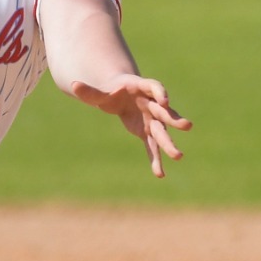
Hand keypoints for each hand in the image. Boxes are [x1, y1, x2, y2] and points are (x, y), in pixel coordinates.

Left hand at [68, 74, 192, 177]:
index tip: (165, 100)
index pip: (155, 87)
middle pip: (164, 112)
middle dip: (174, 119)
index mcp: (142, 89)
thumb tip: (73, 86)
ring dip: (169, 144)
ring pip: (162, 132)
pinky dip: (155, 160)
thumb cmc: (112, 92)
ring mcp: (152, 120)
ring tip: (178, 156)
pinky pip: (152, 147)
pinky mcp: (148, 132)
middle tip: (187, 126)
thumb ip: (90, 92)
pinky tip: (159, 174)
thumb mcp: (100, 92)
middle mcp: (152, 104)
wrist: (121, 97)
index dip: (160, 92)